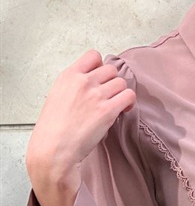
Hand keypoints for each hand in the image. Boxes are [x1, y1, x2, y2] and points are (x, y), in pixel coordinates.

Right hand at [26, 49, 135, 205]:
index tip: (101, 79)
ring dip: (121, 94)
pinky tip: (123, 110)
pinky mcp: (108, 110)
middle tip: (109, 97)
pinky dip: (129, 102)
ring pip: (121, 83)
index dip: (101, 67)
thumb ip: (74, 87)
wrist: (54, 149)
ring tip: (116, 106)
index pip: (93, 56)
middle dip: (112, 83)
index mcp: (68, 76)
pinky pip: (129, 96)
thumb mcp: (58, 98)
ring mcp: (96, 95)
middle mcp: (83, 81)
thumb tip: (91, 87)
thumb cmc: (53, 130)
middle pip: (111, 70)